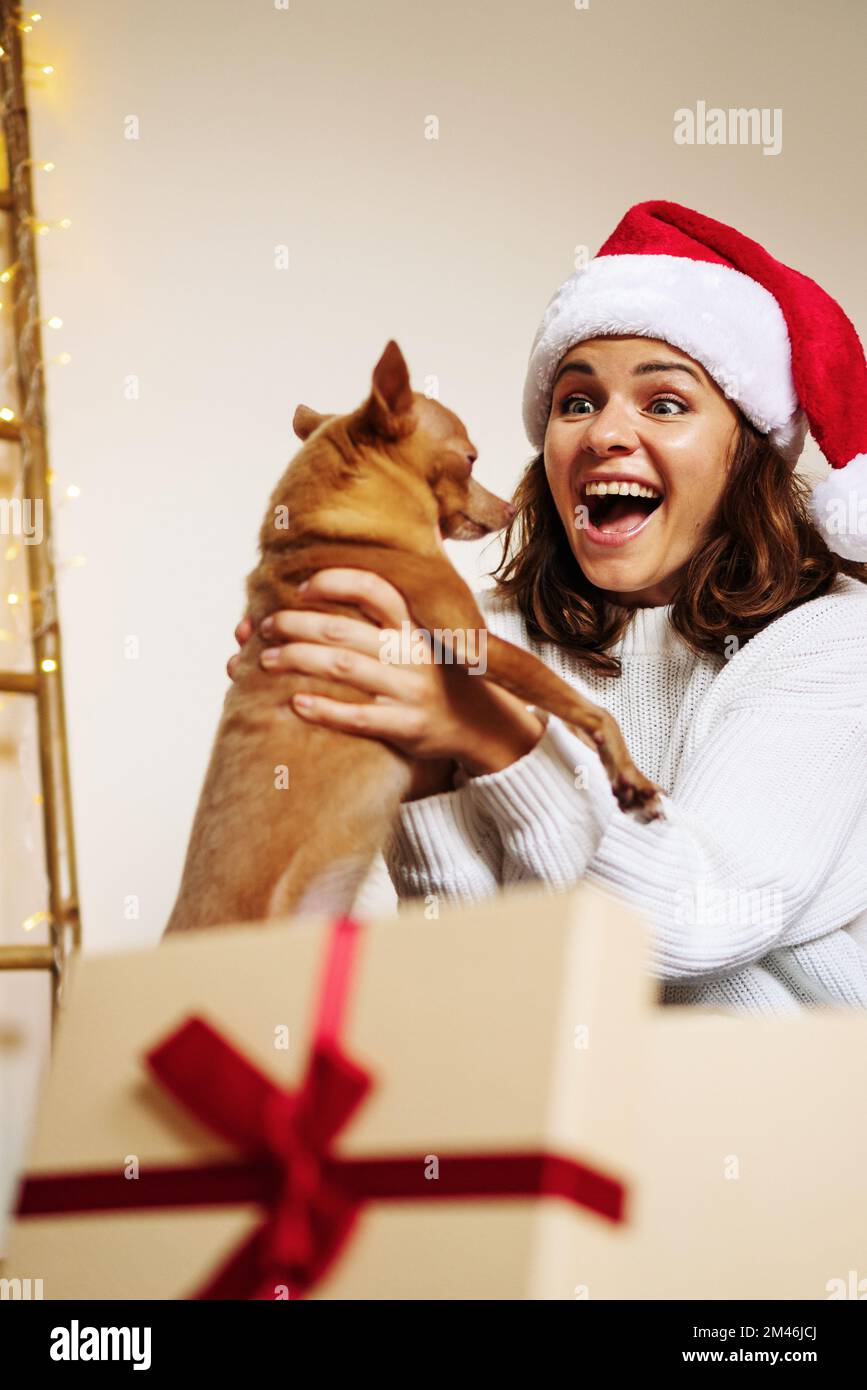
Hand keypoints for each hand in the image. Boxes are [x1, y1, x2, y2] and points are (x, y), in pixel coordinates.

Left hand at [227, 569, 544, 792]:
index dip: (333, 582)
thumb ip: (406, 602)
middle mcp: (412, 653)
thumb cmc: (440, 674)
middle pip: (344, 630)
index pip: (374, 589)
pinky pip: (359, 718)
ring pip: (344, 669)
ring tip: (264, 661)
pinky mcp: (407, 726)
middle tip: (265, 627)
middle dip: (296, 625)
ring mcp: (410, 690)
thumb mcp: (433, 633)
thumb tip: (403, 548)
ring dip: (298, 661)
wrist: (481, 724)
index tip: (300, 588)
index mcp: (414, 626)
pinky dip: (325, 710)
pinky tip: (295, 705)